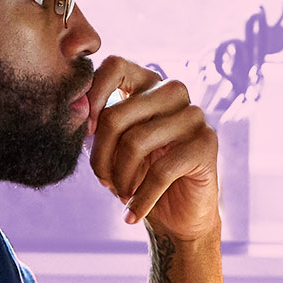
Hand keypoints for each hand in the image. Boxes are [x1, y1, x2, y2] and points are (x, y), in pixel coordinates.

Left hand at [85, 55, 221, 242]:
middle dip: (100, 158)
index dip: (93, 97)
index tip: (86, 134)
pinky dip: (140, 199)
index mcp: (148, 84)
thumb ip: (96, 126)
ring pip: (136, 142)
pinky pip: (161, 171)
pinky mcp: (206, 143)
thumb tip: (75, 112)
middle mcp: (173, 91)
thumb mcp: (112, 149)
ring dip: (120, 179)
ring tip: (120, 195)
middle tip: (102, 181)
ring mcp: (194, 115)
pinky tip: (132, 215)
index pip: (115, 66)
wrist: (179, 217)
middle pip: (117, 116)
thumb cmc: (140, 177)